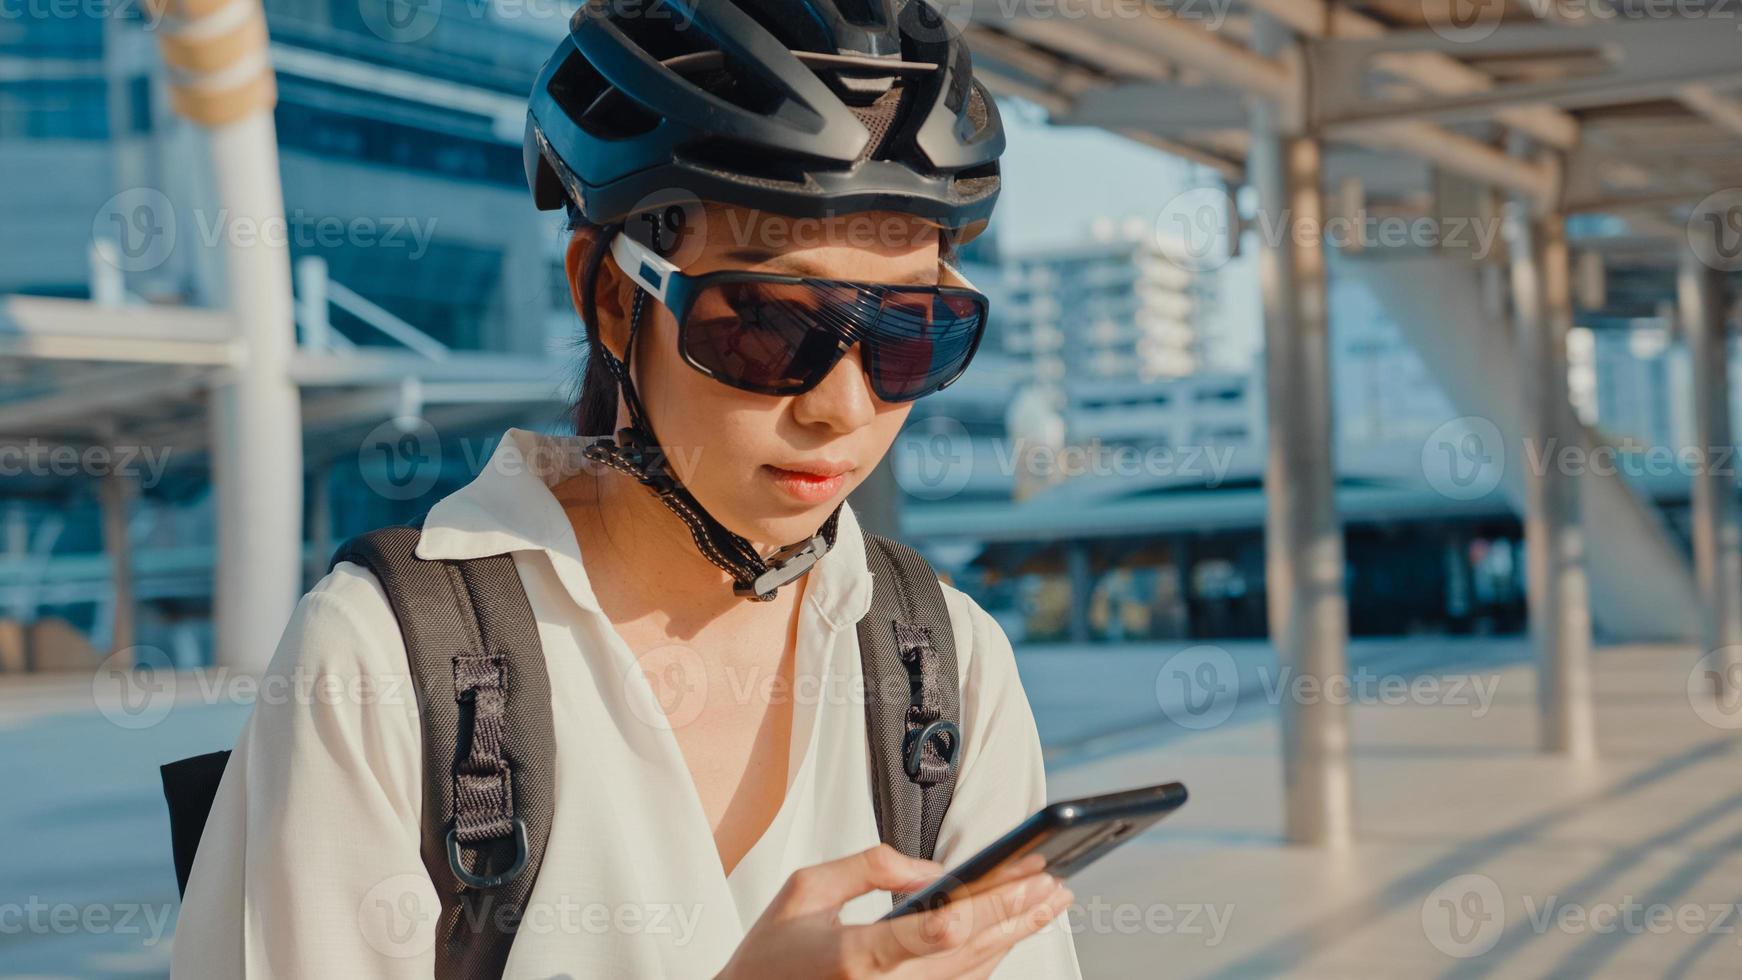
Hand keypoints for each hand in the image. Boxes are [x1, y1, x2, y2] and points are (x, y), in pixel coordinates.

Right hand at [714, 843, 1071, 979]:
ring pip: (974, 971)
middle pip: (969, 949)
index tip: (1022, 876)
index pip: (932, 932)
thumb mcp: (802, 891)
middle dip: (1017, 910)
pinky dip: (992, 957)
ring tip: (1049, 899)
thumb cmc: (770, 956)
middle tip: (1054, 879)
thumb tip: (929, 869)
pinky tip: (1013, 932)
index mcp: (855, 957)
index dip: (984, 905)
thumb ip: (867, 868)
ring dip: (1016, 933)